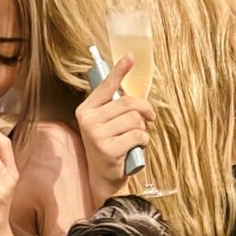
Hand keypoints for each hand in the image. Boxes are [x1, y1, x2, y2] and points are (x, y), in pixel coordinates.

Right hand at [76, 55, 153, 206]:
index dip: (119, 71)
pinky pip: (138, 135)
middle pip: (128, 103)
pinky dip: (144, 141)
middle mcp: (88, 120)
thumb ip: (114, 107)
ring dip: (143, 129)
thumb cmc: (110, 146)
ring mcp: (96, 135)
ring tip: (135, 138)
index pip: (105, 86)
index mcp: (86, 110)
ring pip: (136, 120)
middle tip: (150, 118)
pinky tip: (135, 148)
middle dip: (144, 110)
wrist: (103, 178)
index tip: (130, 57)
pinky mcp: (108, 149)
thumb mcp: (106, 124)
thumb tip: (132, 89)